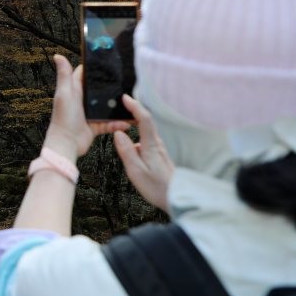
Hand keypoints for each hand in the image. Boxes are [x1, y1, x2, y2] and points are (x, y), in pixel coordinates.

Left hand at [42, 54, 130, 160]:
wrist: (67, 144)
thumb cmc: (63, 119)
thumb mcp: (64, 94)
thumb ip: (64, 76)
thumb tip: (58, 55)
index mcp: (73, 91)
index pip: (83, 75)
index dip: (93, 69)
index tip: (107, 63)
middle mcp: (81, 101)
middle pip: (98, 91)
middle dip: (110, 88)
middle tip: (126, 83)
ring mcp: (89, 114)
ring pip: (106, 108)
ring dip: (117, 107)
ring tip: (131, 104)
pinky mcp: (95, 126)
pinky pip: (109, 123)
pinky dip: (118, 123)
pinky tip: (128, 122)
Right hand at [113, 94, 174, 211]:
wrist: (176, 197)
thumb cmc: (156, 187)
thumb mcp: (136, 171)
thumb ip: (126, 151)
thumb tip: (118, 133)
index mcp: (150, 146)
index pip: (144, 119)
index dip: (135, 106)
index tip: (125, 98)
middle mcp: (156, 144)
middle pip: (146, 121)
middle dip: (134, 109)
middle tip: (122, 103)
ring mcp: (159, 149)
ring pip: (146, 130)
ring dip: (136, 120)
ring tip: (124, 117)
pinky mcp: (158, 155)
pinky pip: (147, 138)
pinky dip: (138, 132)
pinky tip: (132, 139)